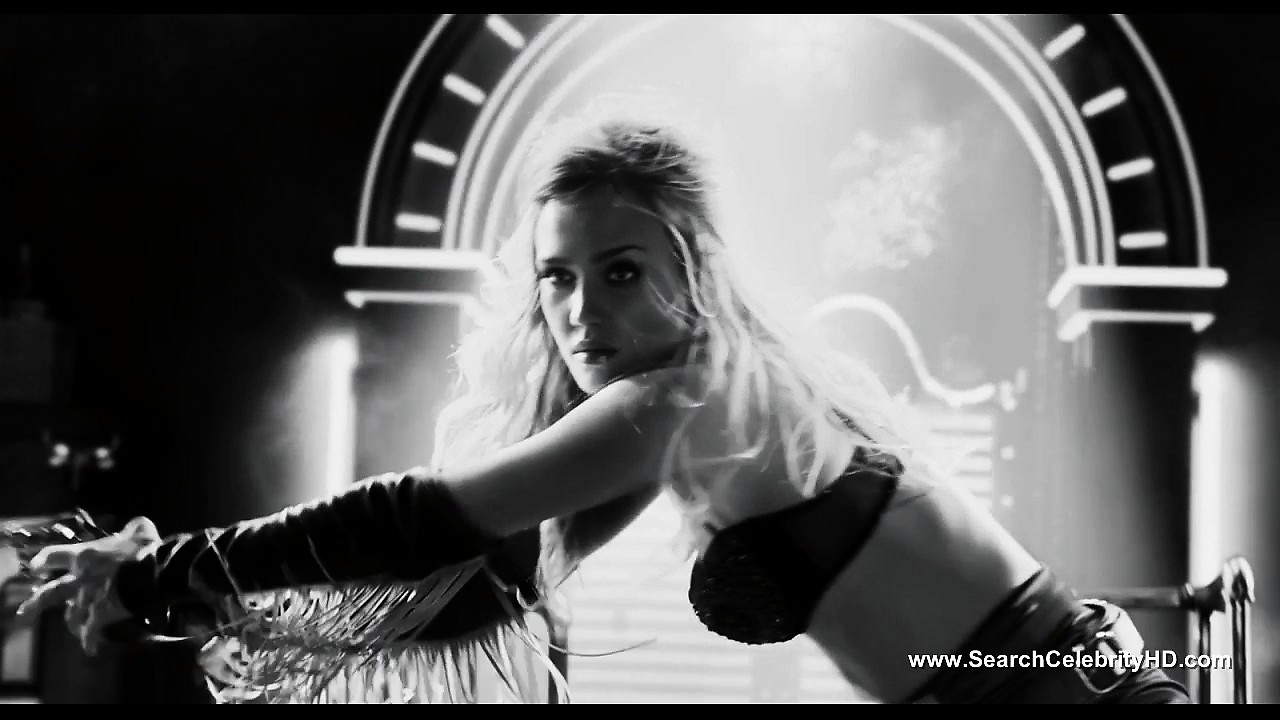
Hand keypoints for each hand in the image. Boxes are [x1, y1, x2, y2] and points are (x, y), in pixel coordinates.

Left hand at [17, 516, 160, 654]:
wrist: (152, 574)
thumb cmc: (143, 550)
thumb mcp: (140, 530)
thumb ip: (133, 528)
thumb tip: (136, 524)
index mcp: (84, 556)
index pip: (53, 556)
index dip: (43, 561)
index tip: (34, 567)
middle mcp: (79, 580)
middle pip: (49, 594)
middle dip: (34, 604)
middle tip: (23, 613)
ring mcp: (88, 600)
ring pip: (71, 616)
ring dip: (72, 622)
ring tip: (74, 629)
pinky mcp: (101, 616)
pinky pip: (91, 633)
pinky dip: (89, 642)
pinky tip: (90, 649)